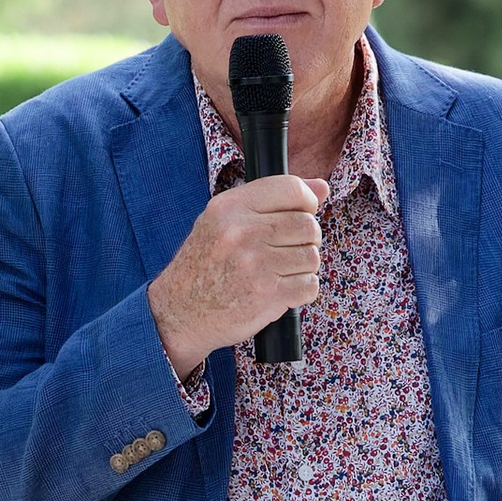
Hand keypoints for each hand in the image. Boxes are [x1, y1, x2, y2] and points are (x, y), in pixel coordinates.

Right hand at [149, 176, 327, 373]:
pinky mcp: (267, 296)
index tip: (301, 213)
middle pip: (308, 224)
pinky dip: (301, 290)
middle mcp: (241, 232)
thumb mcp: (223, 221)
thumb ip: (271, 199)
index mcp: (229, 207)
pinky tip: (280, 290)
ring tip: (279, 271)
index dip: (307, 201)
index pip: (292, 188)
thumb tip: (322, 187)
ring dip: (303, 267)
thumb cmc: (204, 265)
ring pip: (312, 256)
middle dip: (306, 238)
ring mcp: (255, 265)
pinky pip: (310, 285)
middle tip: (287, 249)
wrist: (179, 313)